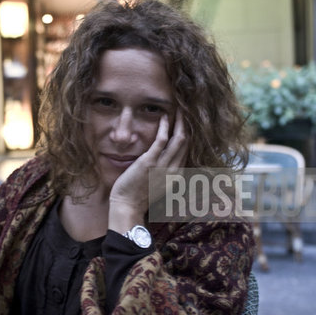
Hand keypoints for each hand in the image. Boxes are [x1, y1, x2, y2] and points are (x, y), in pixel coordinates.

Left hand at [108, 109, 187, 232]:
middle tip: (185, 111)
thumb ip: (163, 172)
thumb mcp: (156, 185)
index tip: (186, 123)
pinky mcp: (150, 162)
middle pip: (186, 143)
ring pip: (178, 139)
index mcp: (176, 176)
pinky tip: (163, 117)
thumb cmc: (137, 196)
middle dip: (187, 125)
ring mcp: (163, 166)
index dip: (188, 135)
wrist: (127, 207)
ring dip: (179, 122)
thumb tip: (163, 159)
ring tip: (179, 109)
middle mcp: (174, 170)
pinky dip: (164, 127)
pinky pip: (161, 141)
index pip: (187, 151)